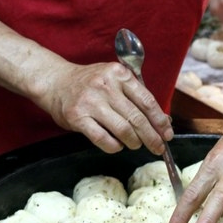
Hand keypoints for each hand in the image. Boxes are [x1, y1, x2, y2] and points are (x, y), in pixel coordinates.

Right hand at [37, 60, 173, 155]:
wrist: (55, 81)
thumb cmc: (89, 82)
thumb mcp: (114, 78)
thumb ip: (135, 95)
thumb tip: (161, 120)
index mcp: (119, 74)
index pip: (147, 101)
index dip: (160, 121)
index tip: (167, 133)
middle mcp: (106, 86)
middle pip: (137, 118)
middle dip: (151, 137)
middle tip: (158, 147)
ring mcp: (91, 102)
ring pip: (123, 129)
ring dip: (134, 142)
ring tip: (136, 145)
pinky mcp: (78, 118)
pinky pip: (103, 138)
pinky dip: (114, 146)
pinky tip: (118, 145)